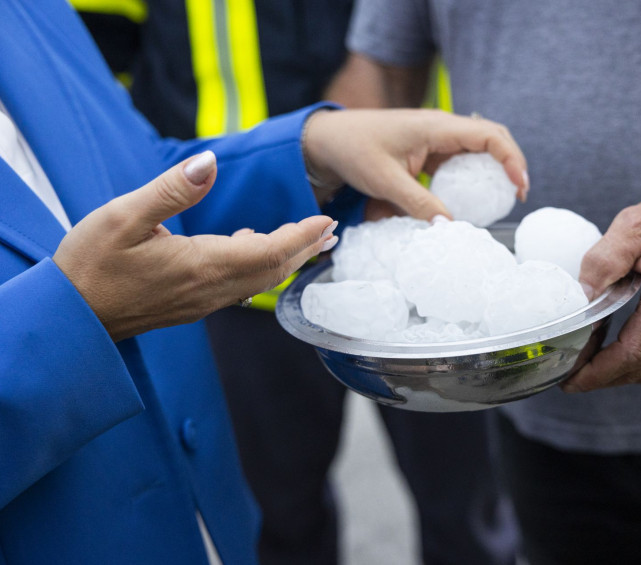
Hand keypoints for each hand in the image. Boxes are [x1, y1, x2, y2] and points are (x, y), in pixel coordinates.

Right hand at [53, 151, 335, 341]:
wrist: (70, 318)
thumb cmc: (90, 265)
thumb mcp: (123, 217)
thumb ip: (172, 190)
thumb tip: (209, 162)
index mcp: (201, 265)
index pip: (269, 252)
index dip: (301, 236)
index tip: (326, 220)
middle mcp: (210, 289)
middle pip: (273, 270)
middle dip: (305, 249)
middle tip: (331, 231)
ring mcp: (202, 301)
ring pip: (258, 281)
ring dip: (287, 260)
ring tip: (309, 241)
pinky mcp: (191, 305)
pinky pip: (238, 287)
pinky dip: (260, 268)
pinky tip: (253, 247)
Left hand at [303, 109, 528, 219]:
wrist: (329, 139)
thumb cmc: (354, 150)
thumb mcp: (386, 181)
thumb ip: (418, 204)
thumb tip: (449, 228)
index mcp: (436, 127)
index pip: (489, 136)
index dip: (511, 159)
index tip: (519, 187)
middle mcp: (442, 128)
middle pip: (492, 138)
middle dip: (511, 164)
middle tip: (519, 195)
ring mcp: (436, 138)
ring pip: (478, 149)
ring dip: (493, 170)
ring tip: (503, 198)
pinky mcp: (428, 151)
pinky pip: (459, 161)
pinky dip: (471, 177)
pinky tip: (472, 198)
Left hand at [561, 186, 640, 391]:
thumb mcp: (634, 226)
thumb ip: (603, 260)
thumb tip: (580, 297)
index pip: (632, 353)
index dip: (597, 372)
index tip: (568, 380)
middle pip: (636, 369)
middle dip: (595, 377)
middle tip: (560, 369)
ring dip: (609, 373)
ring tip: (576, 359)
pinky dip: (625, 362)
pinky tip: (601, 350)